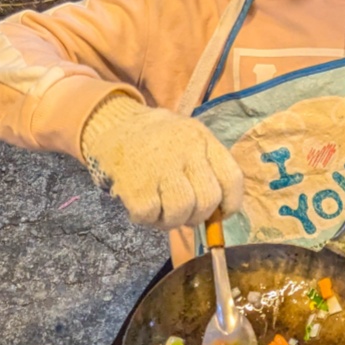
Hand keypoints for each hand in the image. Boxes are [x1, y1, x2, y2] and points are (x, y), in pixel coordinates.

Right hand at [81, 96, 242, 229]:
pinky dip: (147, 219)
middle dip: (198, 216)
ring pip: (181, 212)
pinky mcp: (135, 183)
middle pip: (208, 200)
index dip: (230, 203)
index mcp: (202, 139)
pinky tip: (142, 206)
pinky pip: (150, 215)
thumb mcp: (188, 139)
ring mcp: (159, 167)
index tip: (220, 214)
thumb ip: (206, 169)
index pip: (231, 178)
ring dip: (172, 221)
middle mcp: (185, 151)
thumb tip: (217, 214)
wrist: (113, 123)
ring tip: (162, 211)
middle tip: (185, 214)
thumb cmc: (157, 138)